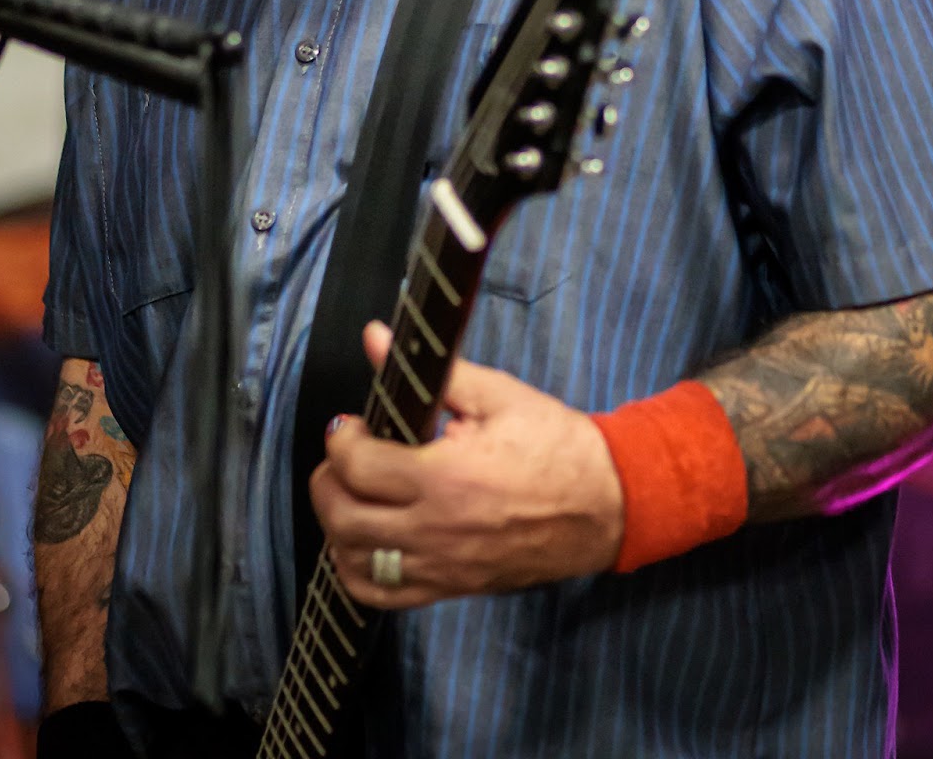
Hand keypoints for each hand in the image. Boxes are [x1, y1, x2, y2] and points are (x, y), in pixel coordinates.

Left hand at [308, 321, 624, 609]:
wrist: (604, 504)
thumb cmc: (556, 444)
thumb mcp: (497, 395)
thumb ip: (432, 371)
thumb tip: (376, 336)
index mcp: (445, 477)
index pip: (357, 466)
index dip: (341, 439)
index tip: (351, 424)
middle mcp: (435, 530)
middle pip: (342, 518)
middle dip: (328, 480)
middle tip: (344, 454)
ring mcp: (441, 567)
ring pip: (352, 561)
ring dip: (336, 525)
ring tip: (352, 493)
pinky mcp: (450, 588)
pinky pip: (381, 596)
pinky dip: (357, 570)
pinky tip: (364, 540)